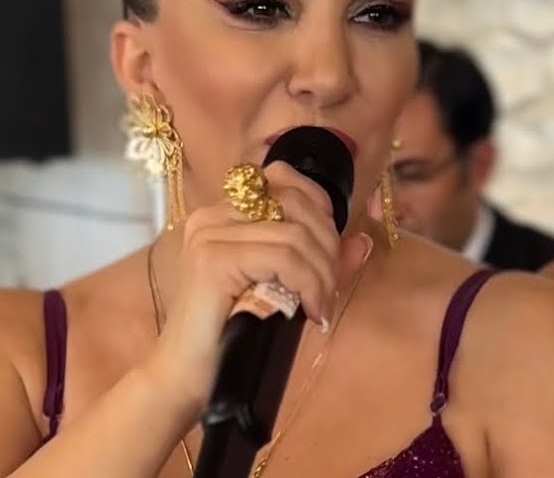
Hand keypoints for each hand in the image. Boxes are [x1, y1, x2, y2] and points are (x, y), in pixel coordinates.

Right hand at [144, 162, 371, 410]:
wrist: (190, 376)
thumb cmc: (237, 331)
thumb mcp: (289, 287)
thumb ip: (321, 260)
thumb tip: (363, 241)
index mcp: (226, 211)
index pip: (283, 176)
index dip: (320, 206)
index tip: (331, 249)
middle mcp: (213, 214)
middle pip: (296, 203)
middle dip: (328, 246)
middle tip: (329, 289)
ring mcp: (210, 234)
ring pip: (295, 234)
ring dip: (322, 274)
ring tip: (321, 306)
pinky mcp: (213, 259)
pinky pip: (283, 257)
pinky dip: (309, 284)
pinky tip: (312, 312)